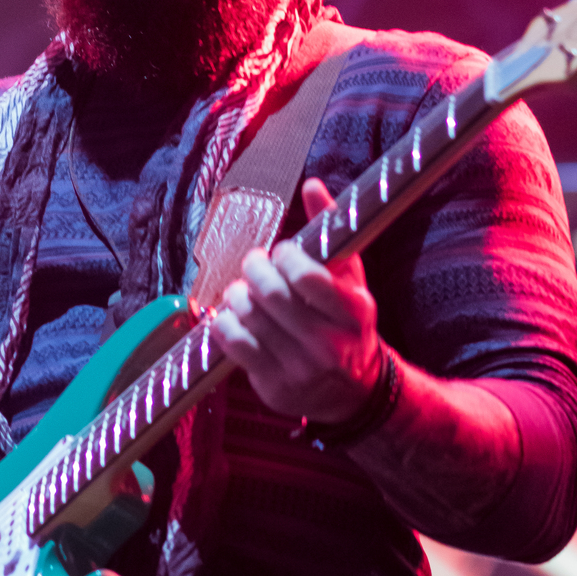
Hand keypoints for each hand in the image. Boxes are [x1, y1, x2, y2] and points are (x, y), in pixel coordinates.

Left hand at [210, 177, 382, 421]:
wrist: (353, 391)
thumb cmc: (346, 324)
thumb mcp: (350, 279)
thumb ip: (330, 230)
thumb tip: (312, 185)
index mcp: (353, 312)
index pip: (307, 276)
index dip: (285, 257)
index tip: (281, 253)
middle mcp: (330, 344)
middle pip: (272, 294)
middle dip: (254, 270)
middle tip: (254, 264)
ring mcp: (301, 369)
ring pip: (249, 316)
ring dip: (236, 294)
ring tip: (243, 290)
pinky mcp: (274, 387)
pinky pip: (233, 344)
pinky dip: (223, 323)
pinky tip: (231, 315)